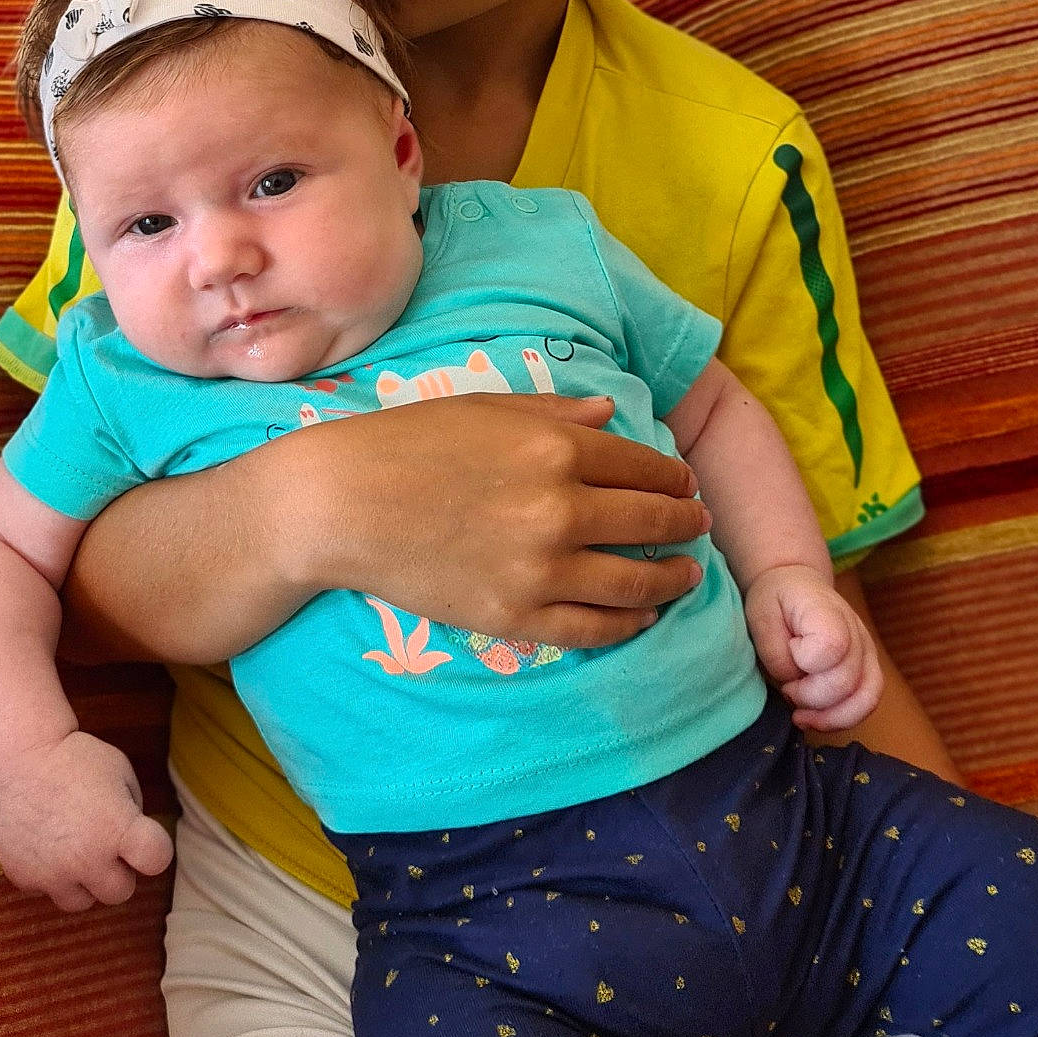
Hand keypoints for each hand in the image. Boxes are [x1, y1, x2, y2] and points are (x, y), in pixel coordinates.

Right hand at [0, 730, 173, 912]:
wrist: (14, 759)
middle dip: (117, 871)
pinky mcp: (24, 878)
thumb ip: (133, 810)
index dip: (154, 850)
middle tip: (104, 846)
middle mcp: (88, 859)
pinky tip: (45, 846)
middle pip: (121, 892)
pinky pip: (45, 891)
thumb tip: (133, 841)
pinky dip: (48, 875)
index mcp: (118, 829)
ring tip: (74, 851)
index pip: (157, 861)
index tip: (143, 839)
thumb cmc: (73, 758)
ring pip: (82, 902)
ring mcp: (53, 873)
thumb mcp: (119, 771)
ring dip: (83, 882)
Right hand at [276, 391, 711, 650]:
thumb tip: (610, 416)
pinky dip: (629, 623)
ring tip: (685, 574)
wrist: (340, 504)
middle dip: (685, 523)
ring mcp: (540, 569)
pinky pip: (593, 628)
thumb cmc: (406, 444)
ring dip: (671, 578)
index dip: (673, 477)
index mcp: (556, 449)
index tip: (685, 484)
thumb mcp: (484, 408)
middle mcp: (560, 509)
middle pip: (651, 521)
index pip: (643, 466)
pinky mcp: (516, 617)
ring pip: (635, 581)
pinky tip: (643, 615)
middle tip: (697, 526)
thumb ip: (556, 412)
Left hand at [743, 564, 882, 729]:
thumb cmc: (776, 599)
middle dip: (809, 697)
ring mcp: (867, 652)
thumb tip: (792, 681)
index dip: (803, 662)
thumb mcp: (759, 614)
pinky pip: (867, 703)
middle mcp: (857, 633)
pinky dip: (841, 719)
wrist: (797, 586)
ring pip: (865, 699)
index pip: (831, 649)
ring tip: (801, 716)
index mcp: (829, 612)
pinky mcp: (868, 669)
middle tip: (786, 689)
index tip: (786, 654)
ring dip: (829, 717)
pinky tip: (816, 718)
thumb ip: (774, 650)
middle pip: (845, 683)